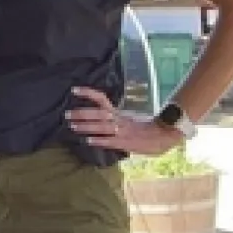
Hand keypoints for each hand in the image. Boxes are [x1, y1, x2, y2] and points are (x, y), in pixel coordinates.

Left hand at [66, 87, 183, 155]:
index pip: (102, 99)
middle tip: (66, 114)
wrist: (166, 135)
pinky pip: (111, 141)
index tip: (74, 90)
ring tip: (72, 126)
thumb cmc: (146, 129)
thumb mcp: (129, 120)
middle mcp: (120, 119)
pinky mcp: (126, 143)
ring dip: (86, 126)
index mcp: (120, 113)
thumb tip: (100, 112)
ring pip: (102, 126)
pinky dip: (99, 140)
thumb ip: (116, 118)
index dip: (88, 94)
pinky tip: (87, 141)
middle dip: (82, 114)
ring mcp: (123, 131)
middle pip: (99, 113)